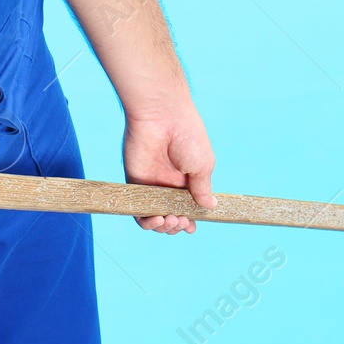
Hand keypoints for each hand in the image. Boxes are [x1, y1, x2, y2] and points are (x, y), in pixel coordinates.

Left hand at [122, 97, 215, 234]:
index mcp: (186, 180)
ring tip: (170, 220)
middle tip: (181, 220)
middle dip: (177, 225)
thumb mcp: (203, 166)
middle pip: (170, 215)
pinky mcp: (134, 183)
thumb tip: (210, 207)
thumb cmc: (187, 136)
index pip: (186, 207)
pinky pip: (136, 209)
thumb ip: (202, 189)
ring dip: (162, 227)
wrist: (163, 117)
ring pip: (153, 217)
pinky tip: (157, 219)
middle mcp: (168, 184)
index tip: (191, 227)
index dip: (189, 221)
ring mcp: (150, 184)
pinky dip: (146, 221)